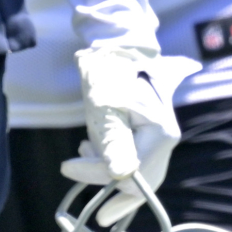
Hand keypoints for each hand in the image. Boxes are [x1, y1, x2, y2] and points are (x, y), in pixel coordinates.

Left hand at [61, 44, 188, 225]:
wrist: (119, 50)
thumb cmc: (110, 75)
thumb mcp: (106, 107)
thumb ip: (114, 142)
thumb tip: (121, 176)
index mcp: (160, 134)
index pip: (130, 172)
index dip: (97, 175)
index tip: (66, 167)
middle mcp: (165, 140)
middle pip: (140, 181)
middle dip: (105, 181)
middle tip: (72, 169)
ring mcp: (159, 139)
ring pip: (136, 173)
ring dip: (106, 171)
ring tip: (81, 154)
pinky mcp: (148, 136)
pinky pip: (133, 160)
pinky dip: (111, 161)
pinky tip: (88, 149)